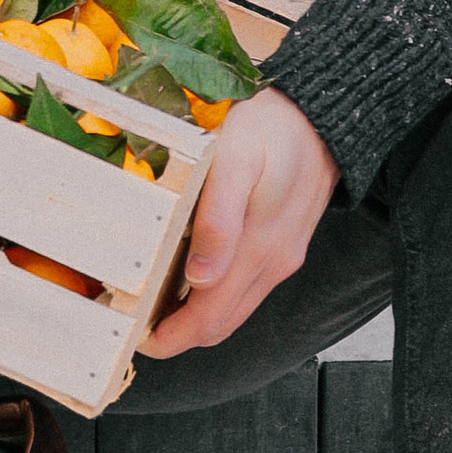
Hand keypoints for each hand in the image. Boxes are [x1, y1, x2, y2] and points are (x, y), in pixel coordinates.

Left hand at [142, 87, 336, 359]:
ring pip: (231, 310)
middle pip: (217, 325)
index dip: (167, 337)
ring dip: (191, 316)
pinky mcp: (282, 247)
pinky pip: (244, 289)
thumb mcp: (237, 158)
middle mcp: (272, 264)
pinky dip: (212, 295)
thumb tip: (200, 276)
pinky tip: (185, 275)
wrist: (322, 115)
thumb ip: (219, 218)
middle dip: (173, 333)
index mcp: (258, 250)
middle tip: (129, 318)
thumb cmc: (270, 130)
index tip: (130, 333)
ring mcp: (279, 258)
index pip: (208, 321)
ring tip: (149, 300)